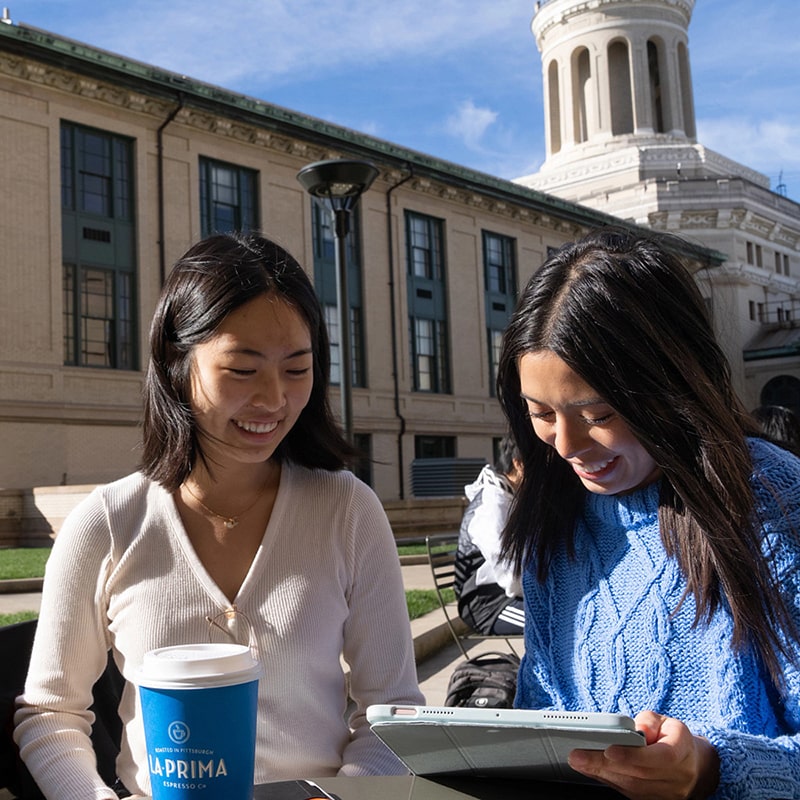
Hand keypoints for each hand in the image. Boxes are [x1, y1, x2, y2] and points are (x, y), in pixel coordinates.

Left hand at [566, 710, 719, 799]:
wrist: (693, 766)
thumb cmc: (672, 738)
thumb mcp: (666, 721)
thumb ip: (650, 721)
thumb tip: (637, 730)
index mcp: (682, 751)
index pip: (660, 757)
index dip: (634, 755)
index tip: (609, 749)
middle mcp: (677, 778)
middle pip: (639, 774)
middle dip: (604, 764)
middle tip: (577, 755)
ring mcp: (667, 794)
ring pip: (631, 787)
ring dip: (601, 774)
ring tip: (578, 761)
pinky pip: (628, 793)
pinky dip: (607, 780)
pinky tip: (589, 770)